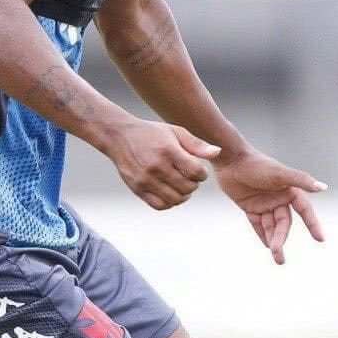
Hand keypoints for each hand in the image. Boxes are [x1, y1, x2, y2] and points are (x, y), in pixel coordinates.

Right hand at [105, 119, 220, 210]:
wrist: (119, 137)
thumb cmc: (151, 133)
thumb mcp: (175, 132)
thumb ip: (197, 144)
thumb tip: (218, 152)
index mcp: (168, 151)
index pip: (196, 172)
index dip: (202, 174)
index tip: (198, 170)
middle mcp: (157, 167)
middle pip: (188, 188)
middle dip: (194, 184)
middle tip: (190, 178)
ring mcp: (146, 180)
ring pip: (176, 199)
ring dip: (184, 195)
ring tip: (182, 185)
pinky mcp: (138, 189)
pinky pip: (160, 205)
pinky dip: (170, 202)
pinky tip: (170, 192)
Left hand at [214, 149, 326, 264]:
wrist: (231, 159)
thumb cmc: (257, 164)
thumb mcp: (279, 173)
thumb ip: (301, 180)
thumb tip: (323, 187)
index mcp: (289, 189)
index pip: (304, 210)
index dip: (312, 224)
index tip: (320, 239)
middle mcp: (278, 197)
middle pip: (284, 223)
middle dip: (282, 239)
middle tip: (279, 256)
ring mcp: (264, 202)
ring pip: (271, 226)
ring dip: (273, 240)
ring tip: (276, 257)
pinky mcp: (249, 206)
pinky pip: (258, 224)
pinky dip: (262, 234)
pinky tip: (267, 246)